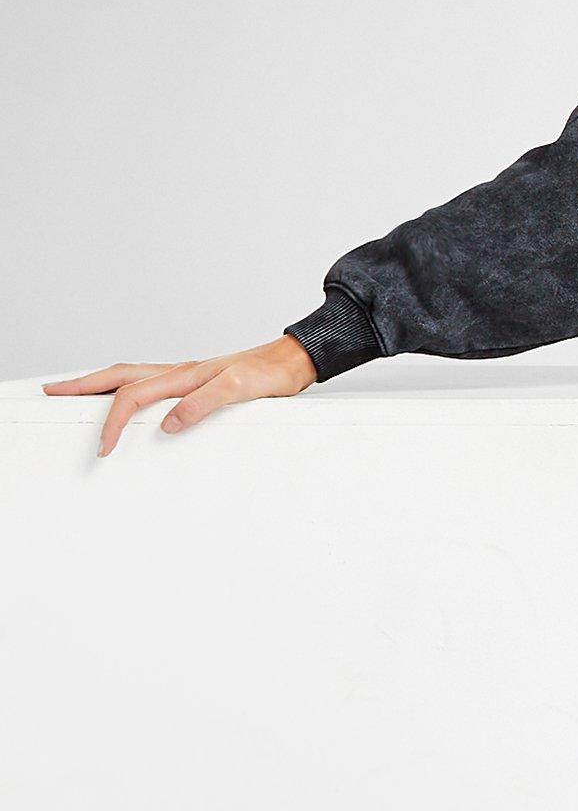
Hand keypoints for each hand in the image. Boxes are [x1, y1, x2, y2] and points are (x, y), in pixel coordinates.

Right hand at [41, 335, 319, 457]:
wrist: (295, 361)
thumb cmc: (270, 374)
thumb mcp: (240, 389)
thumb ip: (204, 403)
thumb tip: (167, 423)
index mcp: (183, 375)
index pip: (133, 396)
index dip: (113, 422)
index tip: (103, 448)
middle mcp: (179, 373)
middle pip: (119, 376)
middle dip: (83, 386)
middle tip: (50, 394)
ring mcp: (186, 376)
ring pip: (131, 377)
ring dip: (101, 385)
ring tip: (75, 393)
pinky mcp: (198, 382)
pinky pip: (151, 385)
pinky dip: (128, 391)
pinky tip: (129, 400)